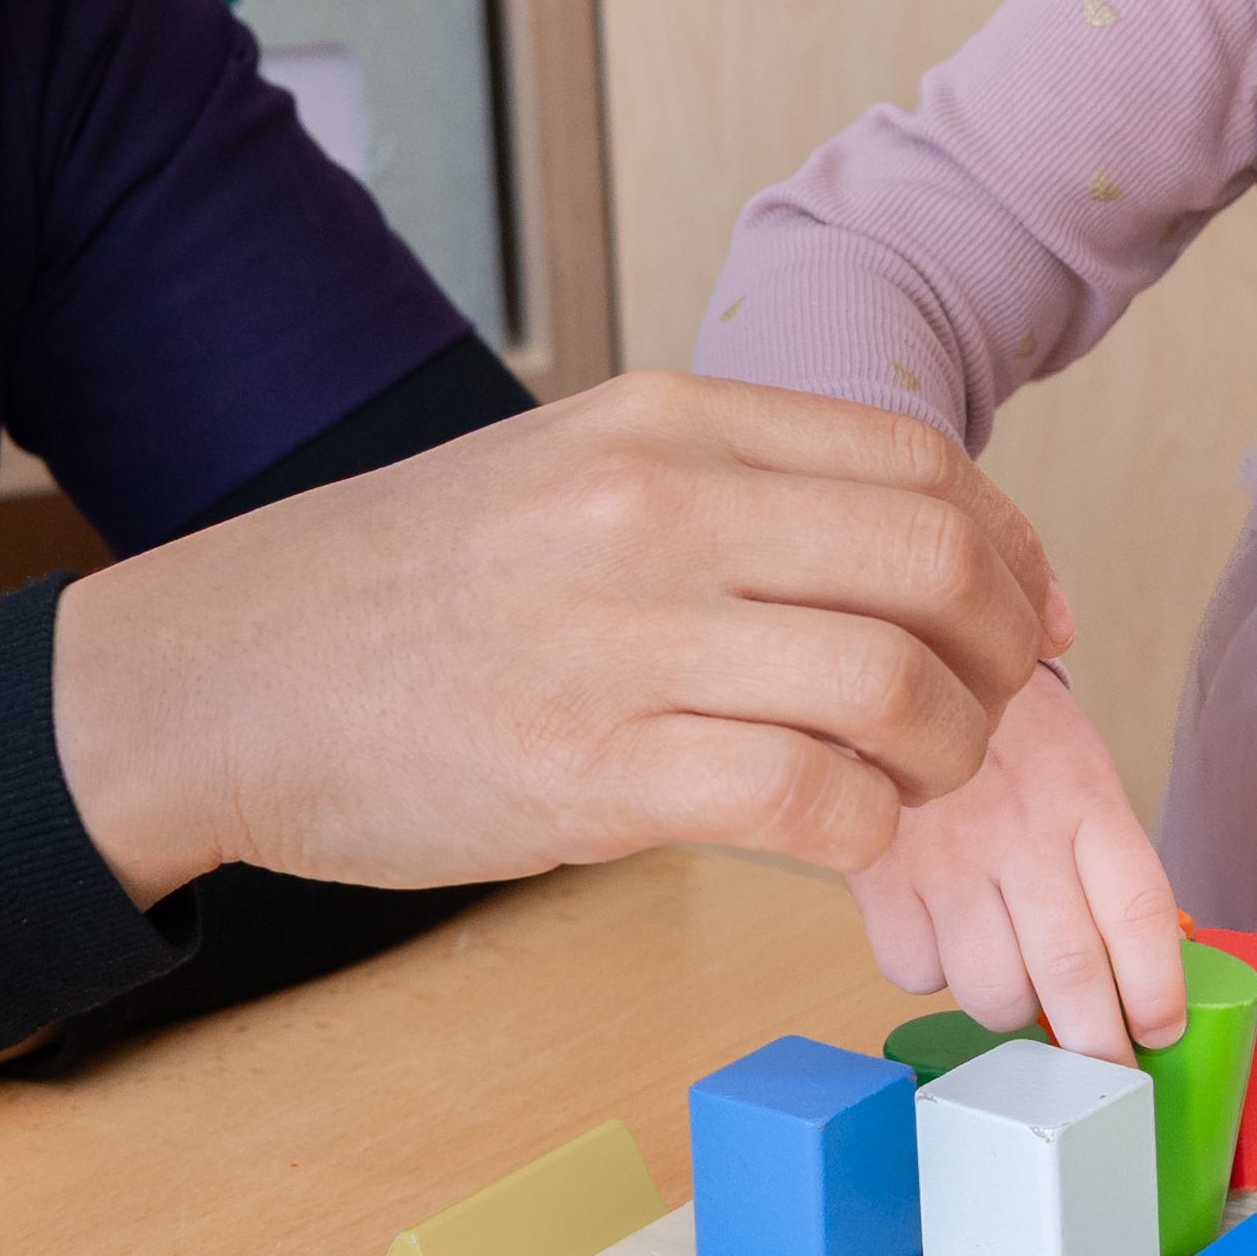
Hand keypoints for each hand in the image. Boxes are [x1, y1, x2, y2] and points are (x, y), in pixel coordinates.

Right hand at [46, 373, 1072, 904]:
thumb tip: (907, 550)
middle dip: (1005, 655)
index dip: (1011, 548)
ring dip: (949, 754)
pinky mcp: (594, 775)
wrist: (227, 673)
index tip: (1029, 616)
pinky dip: (868, 827)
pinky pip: (813, 800)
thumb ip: (727, 493)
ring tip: (917, 779)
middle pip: (934, 564)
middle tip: (995, 711)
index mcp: (661, 423)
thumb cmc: (407, 587)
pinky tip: (843, 832)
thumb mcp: (570, 472)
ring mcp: (624, 643)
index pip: (919, 461)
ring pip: (895, 688)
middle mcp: (655, 512)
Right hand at [854, 669, 1183, 1058]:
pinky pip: (915, 973)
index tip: (1160, 1032)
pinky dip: (933, 976)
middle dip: (1097, 1047)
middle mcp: (1019, 828)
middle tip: (1103, 1071)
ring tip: (1013, 980)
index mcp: (1084, 798)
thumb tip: (1143, 979)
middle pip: (1072, 975)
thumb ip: (1108, 867)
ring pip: (991, 991)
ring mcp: (943, 853)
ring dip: (1012, 1011)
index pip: (1141, 914)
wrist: (904, 658)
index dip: (1158, 992)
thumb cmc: (1010, 737)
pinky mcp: (876, 872)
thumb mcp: (1079, 775)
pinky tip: (943, 936)